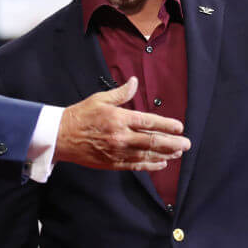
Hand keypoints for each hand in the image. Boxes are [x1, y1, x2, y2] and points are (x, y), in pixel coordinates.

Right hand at [54, 77, 188, 170]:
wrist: (60, 136)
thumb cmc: (80, 115)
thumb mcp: (100, 99)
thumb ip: (121, 93)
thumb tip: (134, 81)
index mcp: (119, 118)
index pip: (149, 122)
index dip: (167, 125)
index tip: (179, 126)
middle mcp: (121, 136)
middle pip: (152, 141)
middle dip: (172, 142)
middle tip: (186, 143)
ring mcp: (117, 151)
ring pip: (146, 154)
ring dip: (165, 154)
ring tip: (178, 153)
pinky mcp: (112, 163)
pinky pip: (136, 165)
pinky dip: (150, 165)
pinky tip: (161, 163)